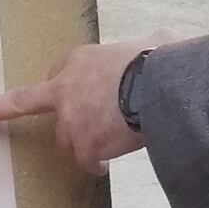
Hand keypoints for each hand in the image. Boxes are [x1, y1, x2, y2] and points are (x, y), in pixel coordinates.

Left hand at [0, 36, 178, 168]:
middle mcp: (65, 89)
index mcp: (78, 60)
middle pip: (55, 112)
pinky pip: (85, 161)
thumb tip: (162, 42)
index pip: (57, 71)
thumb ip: (144, 46)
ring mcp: (71, 120)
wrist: (156, 87)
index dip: (61, 87)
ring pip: (68, 140)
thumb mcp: (149, 40)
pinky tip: (103, 167)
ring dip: (85, 144)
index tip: (47, 96)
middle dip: (70, 121)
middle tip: (84, 125)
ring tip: (111, 144)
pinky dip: (94, 165)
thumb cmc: (157, 61)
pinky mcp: (83, 145)